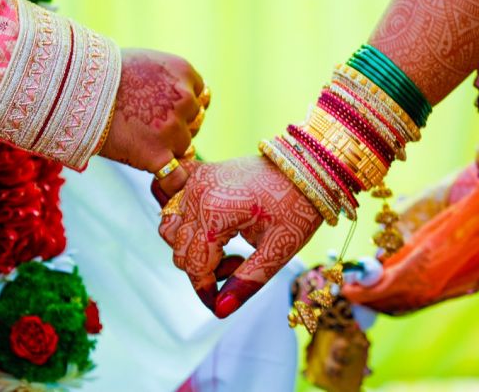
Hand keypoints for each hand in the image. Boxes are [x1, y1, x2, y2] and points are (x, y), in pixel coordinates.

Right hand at [99, 48, 204, 194]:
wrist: (75, 90)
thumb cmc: (102, 75)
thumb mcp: (146, 63)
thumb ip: (168, 79)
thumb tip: (185, 98)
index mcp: (183, 72)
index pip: (200, 98)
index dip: (183, 107)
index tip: (161, 109)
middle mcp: (185, 99)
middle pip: (194, 122)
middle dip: (176, 126)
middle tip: (144, 125)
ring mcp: (173, 129)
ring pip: (183, 147)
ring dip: (166, 148)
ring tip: (134, 139)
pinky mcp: (158, 155)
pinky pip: (176, 178)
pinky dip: (170, 184)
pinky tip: (160, 183)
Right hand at [158, 156, 322, 317]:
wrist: (307, 168)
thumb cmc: (297, 206)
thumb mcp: (278, 250)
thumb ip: (247, 281)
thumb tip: (220, 310)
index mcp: (215, 212)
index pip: (194, 266)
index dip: (206, 291)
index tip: (223, 301)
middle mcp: (197, 193)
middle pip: (179, 251)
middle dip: (204, 269)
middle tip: (239, 264)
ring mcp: (195, 180)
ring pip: (171, 229)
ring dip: (193, 247)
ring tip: (227, 246)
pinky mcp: (198, 173)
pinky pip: (173, 202)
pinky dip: (184, 221)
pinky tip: (210, 227)